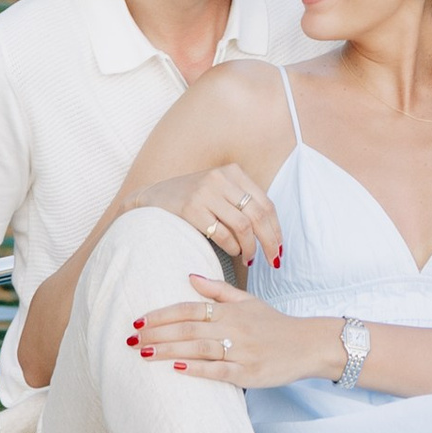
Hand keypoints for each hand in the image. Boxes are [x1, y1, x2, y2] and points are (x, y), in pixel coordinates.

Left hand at [130, 270, 337, 390]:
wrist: (307, 344)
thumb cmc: (274, 324)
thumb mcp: (248, 301)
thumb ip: (218, 290)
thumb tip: (189, 276)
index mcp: (230, 310)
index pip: (189, 309)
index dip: (163, 314)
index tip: (139, 320)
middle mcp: (232, 328)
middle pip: (188, 329)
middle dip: (157, 334)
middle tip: (132, 339)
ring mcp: (240, 351)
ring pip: (198, 348)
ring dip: (168, 351)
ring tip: (144, 354)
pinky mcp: (248, 372)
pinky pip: (218, 371)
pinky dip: (196, 369)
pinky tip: (176, 369)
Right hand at [139, 160, 283, 268]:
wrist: (153, 198)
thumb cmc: (192, 198)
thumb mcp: (219, 190)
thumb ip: (242, 202)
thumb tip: (271, 232)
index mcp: (233, 172)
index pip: (265, 203)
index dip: (276, 228)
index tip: (279, 247)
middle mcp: (220, 178)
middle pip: (257, 215)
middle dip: (269, 241)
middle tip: (272, 260)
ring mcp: (205, 193)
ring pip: (242, 226)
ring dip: (249, 247)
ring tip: (248, 258)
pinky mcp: (191, 209)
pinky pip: (222, 234)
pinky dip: (232, 247)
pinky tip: (233, 251)